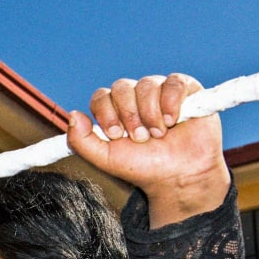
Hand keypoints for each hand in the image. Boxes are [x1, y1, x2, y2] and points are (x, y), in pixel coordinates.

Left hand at [67, 73, 230, 227]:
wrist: (179, 176)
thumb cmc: (143, 167)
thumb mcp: (106, 159)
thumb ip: (81, 141)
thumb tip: (72, 114)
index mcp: (115, 111)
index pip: (101, 96)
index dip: (106, 113)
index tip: (117, 135)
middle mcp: (136, 97)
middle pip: (122, 87)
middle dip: (129, 115)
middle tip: (140, 138)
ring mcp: (160, 91)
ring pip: (146, 84)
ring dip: (150, 114)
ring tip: (158, 135)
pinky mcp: (185, 90)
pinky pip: (173, 82)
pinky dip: (171, 103)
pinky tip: (173, 121)